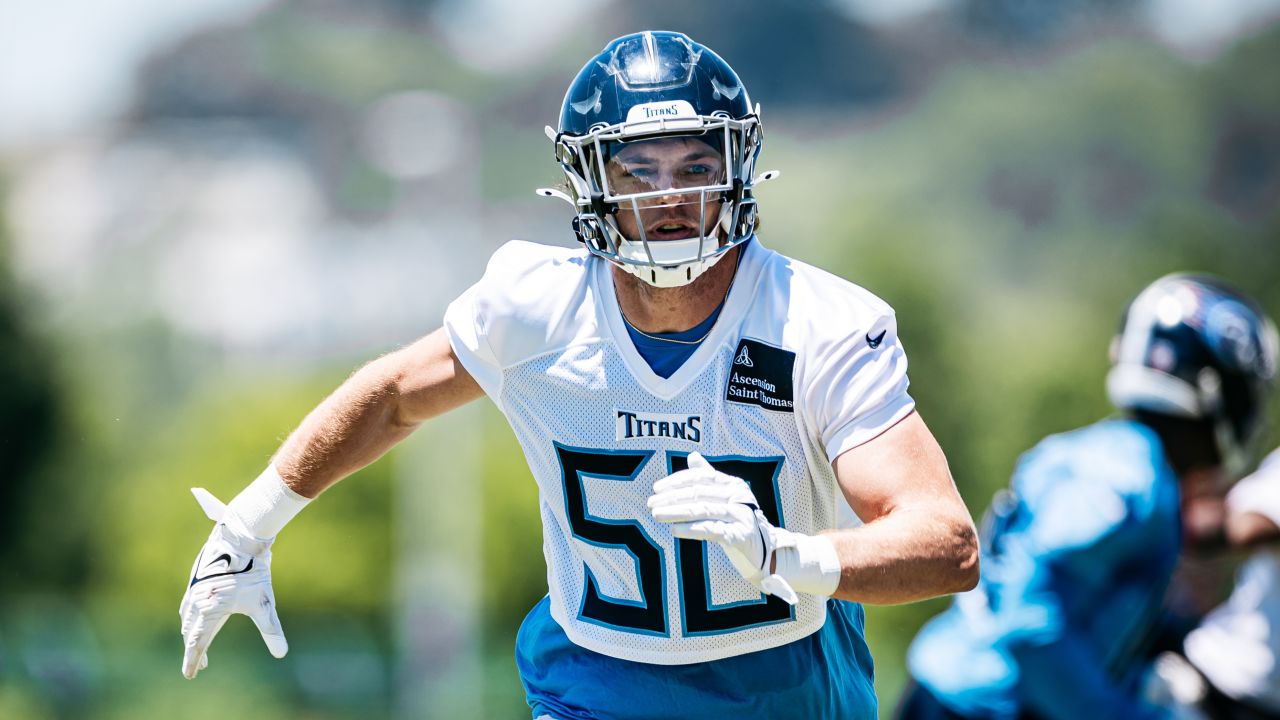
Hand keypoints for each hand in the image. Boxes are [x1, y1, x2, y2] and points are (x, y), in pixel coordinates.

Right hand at [179, 488, 287, 678]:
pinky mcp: (197, 577)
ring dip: (190, 633)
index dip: (193, 661)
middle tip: (199, 665)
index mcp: (210, 611)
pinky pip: (188, 602)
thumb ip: (271, 630)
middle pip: (191, 632)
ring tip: (196, 644)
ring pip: (187, 617)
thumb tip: (282, 653)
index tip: (190, 675)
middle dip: (194, 650)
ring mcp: (195, 588)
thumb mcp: (264, 603)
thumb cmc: (253, 572)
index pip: (198, 643)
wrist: (241, 537)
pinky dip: (190, 616)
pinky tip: (196, 616)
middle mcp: (197, 601)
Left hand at [648, 452, 797, 603]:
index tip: (656, 488)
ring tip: (656, 515)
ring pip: (703, 510)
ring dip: (676, 512)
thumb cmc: (738, 520)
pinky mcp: (741, 535)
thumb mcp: (725, 496)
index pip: (701, 477)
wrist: (764, 549)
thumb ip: (709, 476)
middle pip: (699, 493)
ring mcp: (741, 514)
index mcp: (733, 483)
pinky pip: (712, 530)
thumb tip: (692, 456)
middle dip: (672, 497)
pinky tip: (674, 530)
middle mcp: (739, 495)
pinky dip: (691, 529)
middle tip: (651, 503)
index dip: (677, 481)